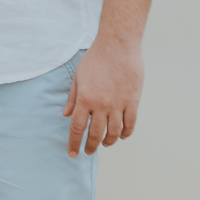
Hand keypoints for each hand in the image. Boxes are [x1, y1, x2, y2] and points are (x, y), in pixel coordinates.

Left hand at [64, 38, 143, 155]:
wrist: (118, 45)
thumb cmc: (96, 58)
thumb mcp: (78, 77)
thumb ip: (73, 98)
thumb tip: (66, 115)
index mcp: (85, 99)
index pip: (77, 128)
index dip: (74, 143)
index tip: (73, 153)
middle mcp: (101, 105)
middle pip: (95, 134)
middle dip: (90, 146)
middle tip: (88, 152)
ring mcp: (118, 104)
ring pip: (114, 133)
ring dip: (108, 141)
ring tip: (104, 144)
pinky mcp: (132, 101)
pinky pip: (130, 124)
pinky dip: (126, 134)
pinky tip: (122, 136)